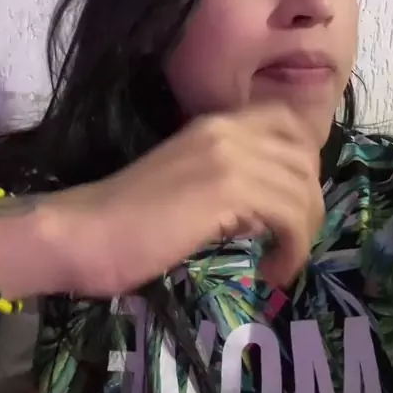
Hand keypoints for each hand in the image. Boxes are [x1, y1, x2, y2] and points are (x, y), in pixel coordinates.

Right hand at [57, 102, 324, 296]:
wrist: (84, 233)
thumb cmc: (126, 220)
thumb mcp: (189, 182)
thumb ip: (229, 178)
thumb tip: (269, 204)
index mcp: (217, 123)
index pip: (289, 121)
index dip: (304, 162)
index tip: (291, 202)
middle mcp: (227, 129)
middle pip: (305, 157)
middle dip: (308, 205)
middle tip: (288, 242)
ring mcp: (227, 155)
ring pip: (302, 189)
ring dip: (302, 234)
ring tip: (278, 262)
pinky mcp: (225, 189)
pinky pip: (290, 216)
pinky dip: (292, 250)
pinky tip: (271, 271)